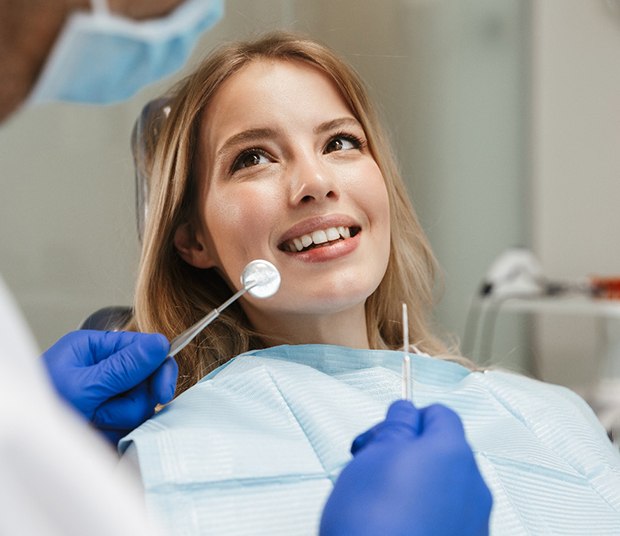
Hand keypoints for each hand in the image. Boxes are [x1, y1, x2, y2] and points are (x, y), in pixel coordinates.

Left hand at [42, 330, 176, 443]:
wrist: (25, 447)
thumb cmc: (42, 409)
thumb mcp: (84, 385)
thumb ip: (124, 367)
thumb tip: (160, 344)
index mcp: (94, 348)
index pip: (143, 348)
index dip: (158, 368)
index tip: (162, 391)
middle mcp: (103, 368)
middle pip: (145, 379)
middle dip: (132, 399)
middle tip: (117, 412)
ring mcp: (107, 395)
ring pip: (140, 405)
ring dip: (119, 418)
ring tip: (92, 421)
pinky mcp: (108, 418)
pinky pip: (131, 424)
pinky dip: (117, 432)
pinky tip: (97, 432)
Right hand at [320, 400, 491, 535]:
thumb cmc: (372, 521)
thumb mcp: (373, 456)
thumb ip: (396, 426)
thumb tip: (406, 412)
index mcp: (452, 452)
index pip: (438, 413)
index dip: (405, 419)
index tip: (379, 437)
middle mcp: (473, 485)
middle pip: (441, 451)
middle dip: (406, 454)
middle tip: (370, 469)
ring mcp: (474, 522)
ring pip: (443, 487)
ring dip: (413, 486)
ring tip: (378, 504)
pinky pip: (446, 518)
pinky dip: (423, 516)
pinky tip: (395, 528)